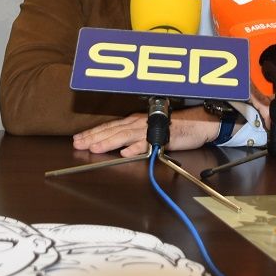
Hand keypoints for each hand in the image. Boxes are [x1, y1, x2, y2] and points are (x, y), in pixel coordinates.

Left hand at [72, 107, 219, 156]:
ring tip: (95, 148)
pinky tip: (126, 153)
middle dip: (93, 137)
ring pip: (125, 135)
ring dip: (109, 142)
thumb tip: (119, 148)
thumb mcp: (148, 130)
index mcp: (133, 122)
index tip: (78, 138)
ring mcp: (149, 130)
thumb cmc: (172, 127)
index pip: (109, 127)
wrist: (197, 123)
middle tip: (78, 143)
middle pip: (112, 130)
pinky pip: (147, 143)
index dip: (93, 133)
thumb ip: (133, 138)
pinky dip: (136, 148)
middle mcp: (138, 123)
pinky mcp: (162, 137)